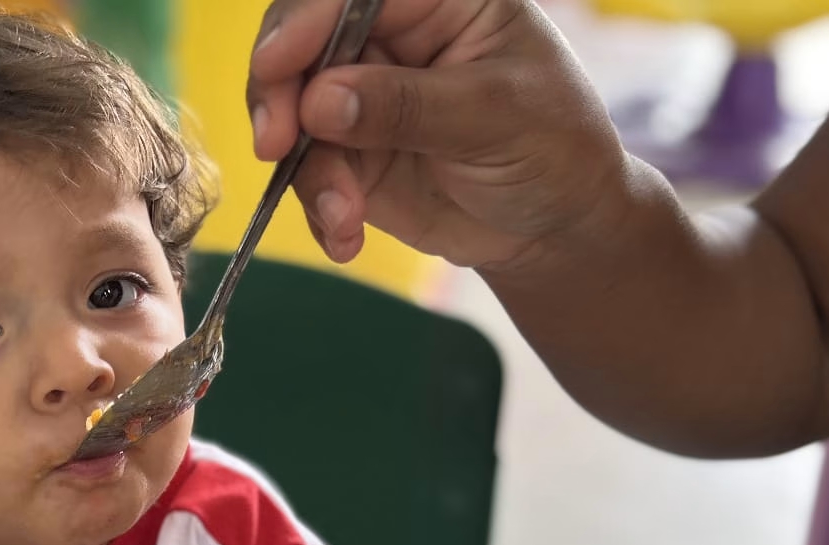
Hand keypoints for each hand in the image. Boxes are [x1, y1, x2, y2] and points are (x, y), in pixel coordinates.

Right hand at [247, 0, 630, 270]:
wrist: (555, 228)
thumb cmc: (552, 146)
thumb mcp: (493, 117)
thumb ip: (406, 104)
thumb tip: (319, 101)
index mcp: (435, 0)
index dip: (303, 20)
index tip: (275, 66)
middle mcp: (388, 38)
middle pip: (300, 42)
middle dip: (279, 94)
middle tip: (274, 146)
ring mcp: (362, 97)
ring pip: (294, 116)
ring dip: (308, 172)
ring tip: (344, 217)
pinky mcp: (349, 155)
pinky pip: (306, 173)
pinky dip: (317, 209)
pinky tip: (346, 238)